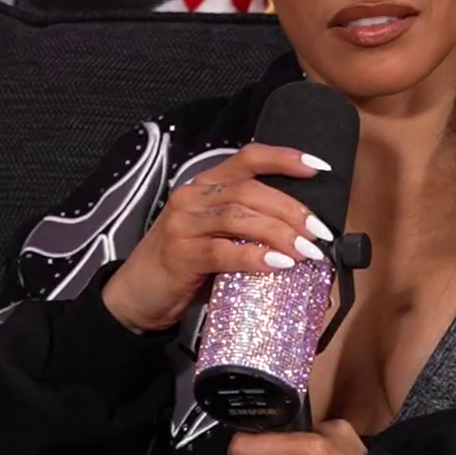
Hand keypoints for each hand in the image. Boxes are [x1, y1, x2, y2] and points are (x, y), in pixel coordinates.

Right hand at [102, 144, 334, 332]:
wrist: (135, 297)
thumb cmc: (185, 266)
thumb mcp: (218, 238)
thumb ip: (251, 230)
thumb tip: (304, 240)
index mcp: (206, 185)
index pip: (248, 158)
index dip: (285, 158)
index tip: (319, 168)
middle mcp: (193, 196)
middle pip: (250, 190)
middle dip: (291, 209)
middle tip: (320, 232)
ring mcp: (183, 224)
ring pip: (240, 217)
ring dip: (280, 233)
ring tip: (308, 251)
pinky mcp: (179, 255)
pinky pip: (224, 251)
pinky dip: (255, 257)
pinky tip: (279, 264)